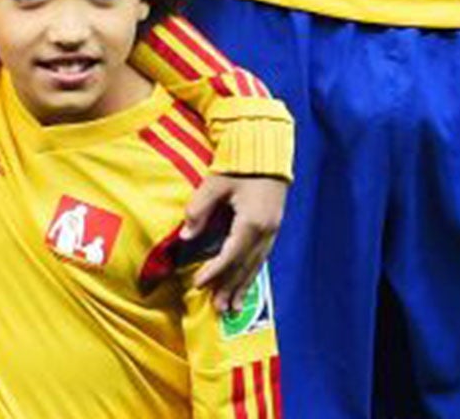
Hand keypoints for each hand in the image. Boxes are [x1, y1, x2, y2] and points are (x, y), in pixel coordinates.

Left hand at [183, 173, 285, 312]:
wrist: (266, 151)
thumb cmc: (239, 164)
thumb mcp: (214, 184)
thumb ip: (198, 210)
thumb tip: (185, 237)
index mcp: (251, 222)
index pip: (229, 256)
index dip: (214, 272)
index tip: (198, 285)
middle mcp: (265, 231)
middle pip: (245, 266)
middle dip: (230, 288)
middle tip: (218, 309)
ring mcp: (273, 230)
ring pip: (256, 265)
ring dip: (243, 286)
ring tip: (233, 306)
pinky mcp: (274, 226)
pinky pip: (262, 257)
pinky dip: (252, 272)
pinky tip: (246, 282)